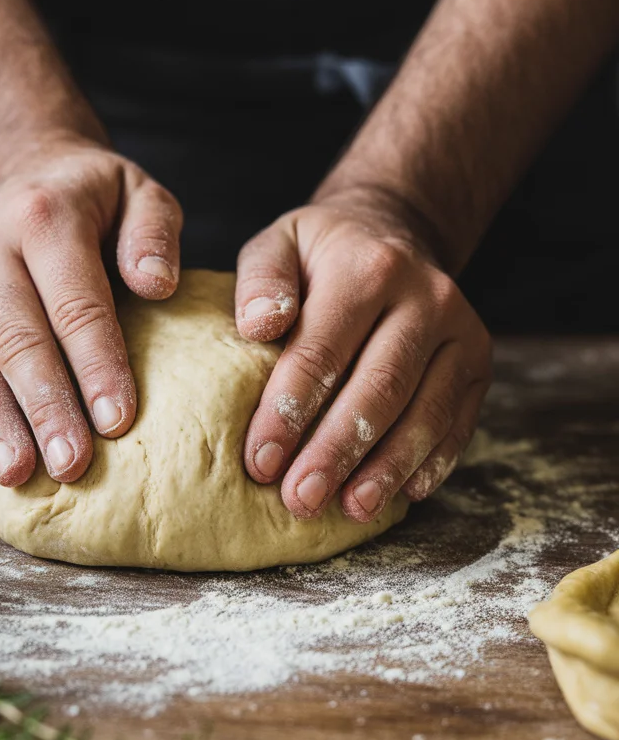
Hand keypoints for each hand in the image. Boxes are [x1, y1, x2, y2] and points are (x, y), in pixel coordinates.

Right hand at [0, 134, 181, 484]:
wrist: (23, 176)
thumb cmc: (97, 200)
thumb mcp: (140, 193)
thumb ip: (154, 232)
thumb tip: (157, 285)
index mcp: (44, 218)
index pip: (76, 305)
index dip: (97, 366)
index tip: (119, 421)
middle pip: (20, 342)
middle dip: (47, 409)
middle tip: (72, 466)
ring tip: (20, 473)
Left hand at [236, 187, 491, 519]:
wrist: (395, 230)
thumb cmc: (321, 252)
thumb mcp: (280, 243)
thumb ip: (261, 280)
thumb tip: (259, 327)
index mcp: (367, 268)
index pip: (323, 350)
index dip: (289, 411)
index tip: (260, 461)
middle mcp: (425, 297)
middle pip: (379, 388)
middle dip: (336, 451)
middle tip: (300, 499)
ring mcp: (461, 332)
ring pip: (426, 413)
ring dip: (386, 469)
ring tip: (349, 508)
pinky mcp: (480, 361)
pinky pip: (459, 423)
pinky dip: (432, 464)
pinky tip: (402, 496)